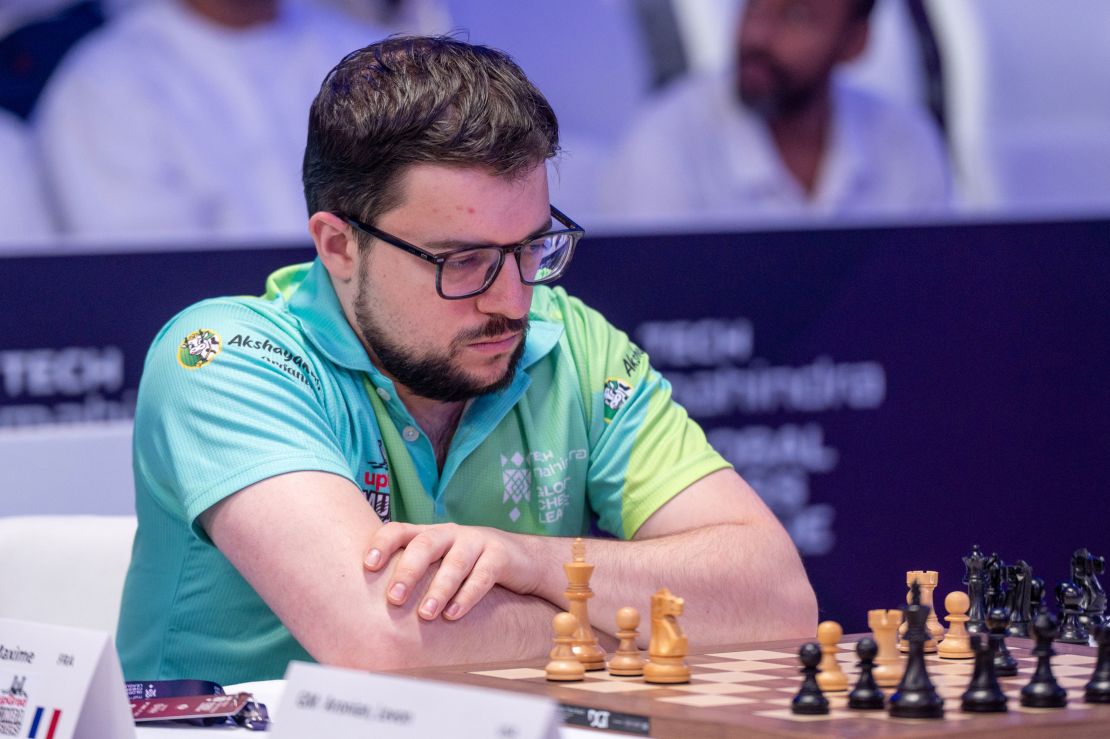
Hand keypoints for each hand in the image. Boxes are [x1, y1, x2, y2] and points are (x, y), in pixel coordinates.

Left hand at [363, 522, 538, 620]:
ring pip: (455, 562)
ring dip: (439, 589)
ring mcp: (477, 542)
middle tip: (394, 598)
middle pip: (425, 544)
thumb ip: (415, 578)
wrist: (524, 559)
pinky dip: (467, 596)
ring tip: (426, 615)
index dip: (382, 544)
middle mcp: (450, 534)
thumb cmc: (469, 567)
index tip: (368, 565)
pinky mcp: (500, 556)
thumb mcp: (441, 564)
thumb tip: (370, 612)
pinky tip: (454, 614)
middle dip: (408, 570)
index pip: (400, 530)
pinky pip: (482, 575)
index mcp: (430, 534)